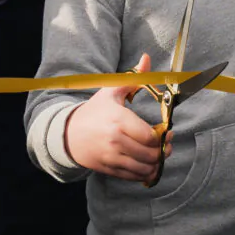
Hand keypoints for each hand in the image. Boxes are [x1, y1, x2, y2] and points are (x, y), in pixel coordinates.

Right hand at [65, 61, 167, 181]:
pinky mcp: (108, 169)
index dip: (162, 137)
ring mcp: (111, 157)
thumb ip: (133, 77)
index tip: (166, 132)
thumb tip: (146, 58)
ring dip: (155, 164)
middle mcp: (115, 141)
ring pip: (144, 168)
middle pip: (150, 154)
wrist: (68, 133)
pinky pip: (133, 177)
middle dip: (162, 151)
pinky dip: (144, 174)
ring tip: (158, 155)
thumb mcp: (110, 91)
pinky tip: (146, 165)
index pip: (150, 136)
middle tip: (166, 145)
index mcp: (118, 120)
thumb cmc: (94, 111)